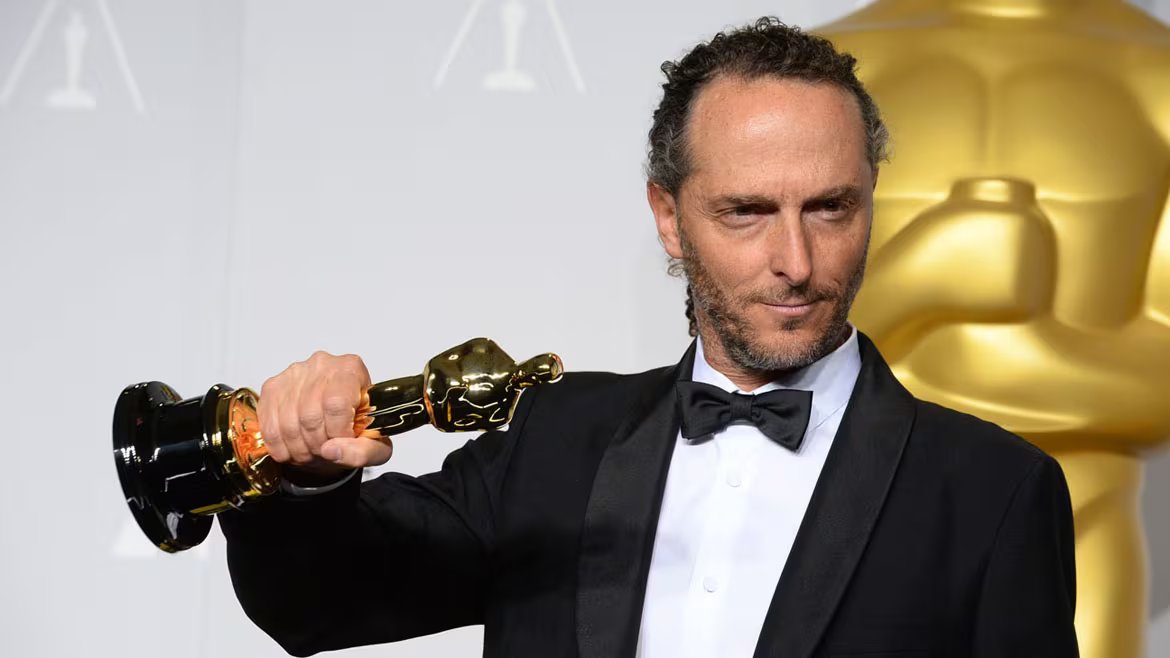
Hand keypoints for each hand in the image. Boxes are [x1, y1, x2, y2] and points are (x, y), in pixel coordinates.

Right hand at [258, 351, 392, 476]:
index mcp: (351, 369)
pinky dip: (280, 447)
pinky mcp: (272, 387)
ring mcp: (294, 374)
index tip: (342, 441)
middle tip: (325, 451)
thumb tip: (331, 450)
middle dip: (317, 444)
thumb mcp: (376, 446)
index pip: (337, 404)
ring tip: (311, 452)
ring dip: (298, 449)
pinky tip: (293, 448)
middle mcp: (322, 364)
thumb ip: (363, 452)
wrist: (335, 420)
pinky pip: (269, 426)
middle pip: (310, 415)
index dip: (338, 432)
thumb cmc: (357, 427)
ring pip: (288, 423)